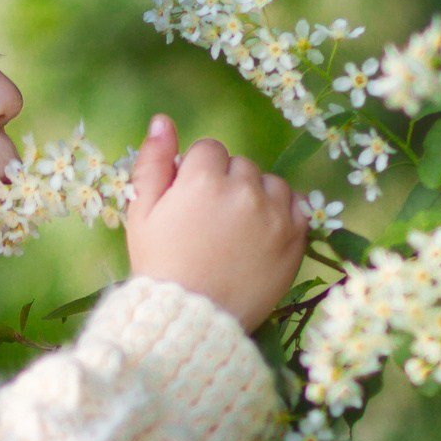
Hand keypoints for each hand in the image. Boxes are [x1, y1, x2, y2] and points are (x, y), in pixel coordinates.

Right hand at [124, 113, 309, 332]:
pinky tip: (261, 233)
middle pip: (240, 165)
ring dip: (256, 196)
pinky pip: (297, 205)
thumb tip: (163, 120)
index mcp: (203, 179)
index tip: (189, 202)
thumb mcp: (142, 213)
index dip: (196, 174)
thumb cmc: (160, 265)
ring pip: (270, 182)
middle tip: (210, 222)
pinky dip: (282, 212)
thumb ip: (153, 162)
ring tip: (236, 230)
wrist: (193, 319)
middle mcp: (244, 190)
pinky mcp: (295, 238)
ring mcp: (274, 214)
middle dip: (226, 184)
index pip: (209, 150)